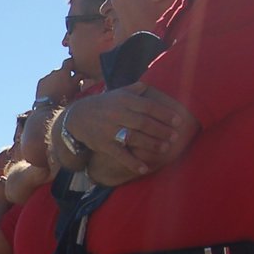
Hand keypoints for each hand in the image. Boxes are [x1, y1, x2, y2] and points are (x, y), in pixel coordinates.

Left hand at [35, 58, 83, 104]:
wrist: (48, 106)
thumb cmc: (64, 96)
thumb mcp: (75, 87)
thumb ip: (79, 78)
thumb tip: (81, 74)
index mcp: (63, 71)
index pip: (69, 62)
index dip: (72, 64)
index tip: (75, 68)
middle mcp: (54, 72)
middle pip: (60, 71)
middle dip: (64, 76)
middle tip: (67, 84)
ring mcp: (46, 77)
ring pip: (53, 77)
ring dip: (56, 81)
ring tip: (59, 91)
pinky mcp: (40, 83)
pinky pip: (46, 81)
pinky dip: (49, 85)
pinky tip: (51, 93)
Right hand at [62, 84, 194, 174]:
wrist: (76, 117)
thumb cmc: (102, 105)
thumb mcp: (116, 93)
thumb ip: (134, 89)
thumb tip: (148, 84)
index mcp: (123, 100)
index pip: (148, 106)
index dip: (164, 114)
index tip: (178, 120)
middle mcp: (116, 114)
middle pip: (143, 123)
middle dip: (161, 130)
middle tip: (175, 136)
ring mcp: (109, 130)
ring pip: (134, 138)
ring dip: (151, 144)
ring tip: (165, 148)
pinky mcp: (103, 144)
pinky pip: (120, 155)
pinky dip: (132, 162)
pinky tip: (144, 168)